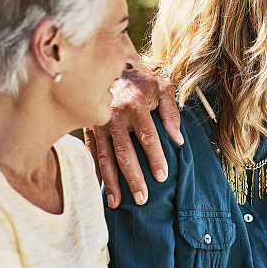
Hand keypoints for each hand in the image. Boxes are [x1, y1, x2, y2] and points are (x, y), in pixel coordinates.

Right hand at [84, 67, 181, 207]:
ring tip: (116, 203)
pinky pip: (91, 153)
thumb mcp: (162, 87)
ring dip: (111, 181)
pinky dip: (95, 172)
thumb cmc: (142, 79)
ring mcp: (98, 122)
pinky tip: (99, 189)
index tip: (162, 177)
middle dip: (133, 178)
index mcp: (136, 105)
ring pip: (104, 157)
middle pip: (124, 153)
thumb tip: (177, 139)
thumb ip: (172, 113)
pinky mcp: (88, 127)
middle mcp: (115, 115)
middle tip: (142, 199)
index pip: (148, 137)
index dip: (155, 158)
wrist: (111, 64)